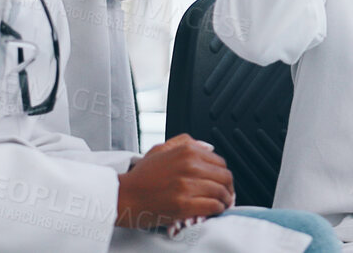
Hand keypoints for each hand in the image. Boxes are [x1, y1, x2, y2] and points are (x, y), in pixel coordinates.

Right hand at [115, 135, 233, 230]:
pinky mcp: (184, 204)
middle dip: (228, 187)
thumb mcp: (161, 149)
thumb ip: (185, 142)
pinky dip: (218, 209)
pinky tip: (215, 210)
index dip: (224, 173)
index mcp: (186, 151)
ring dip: (225, 199)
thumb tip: (208, 147)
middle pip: (224, 176)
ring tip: (222, 203)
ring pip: (221, 191)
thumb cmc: (140, 176)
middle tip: (227, 194)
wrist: (123, 196)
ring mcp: (187, 185)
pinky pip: (212, 205)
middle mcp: (189, 165)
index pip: (220, 161)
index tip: (223, 181)